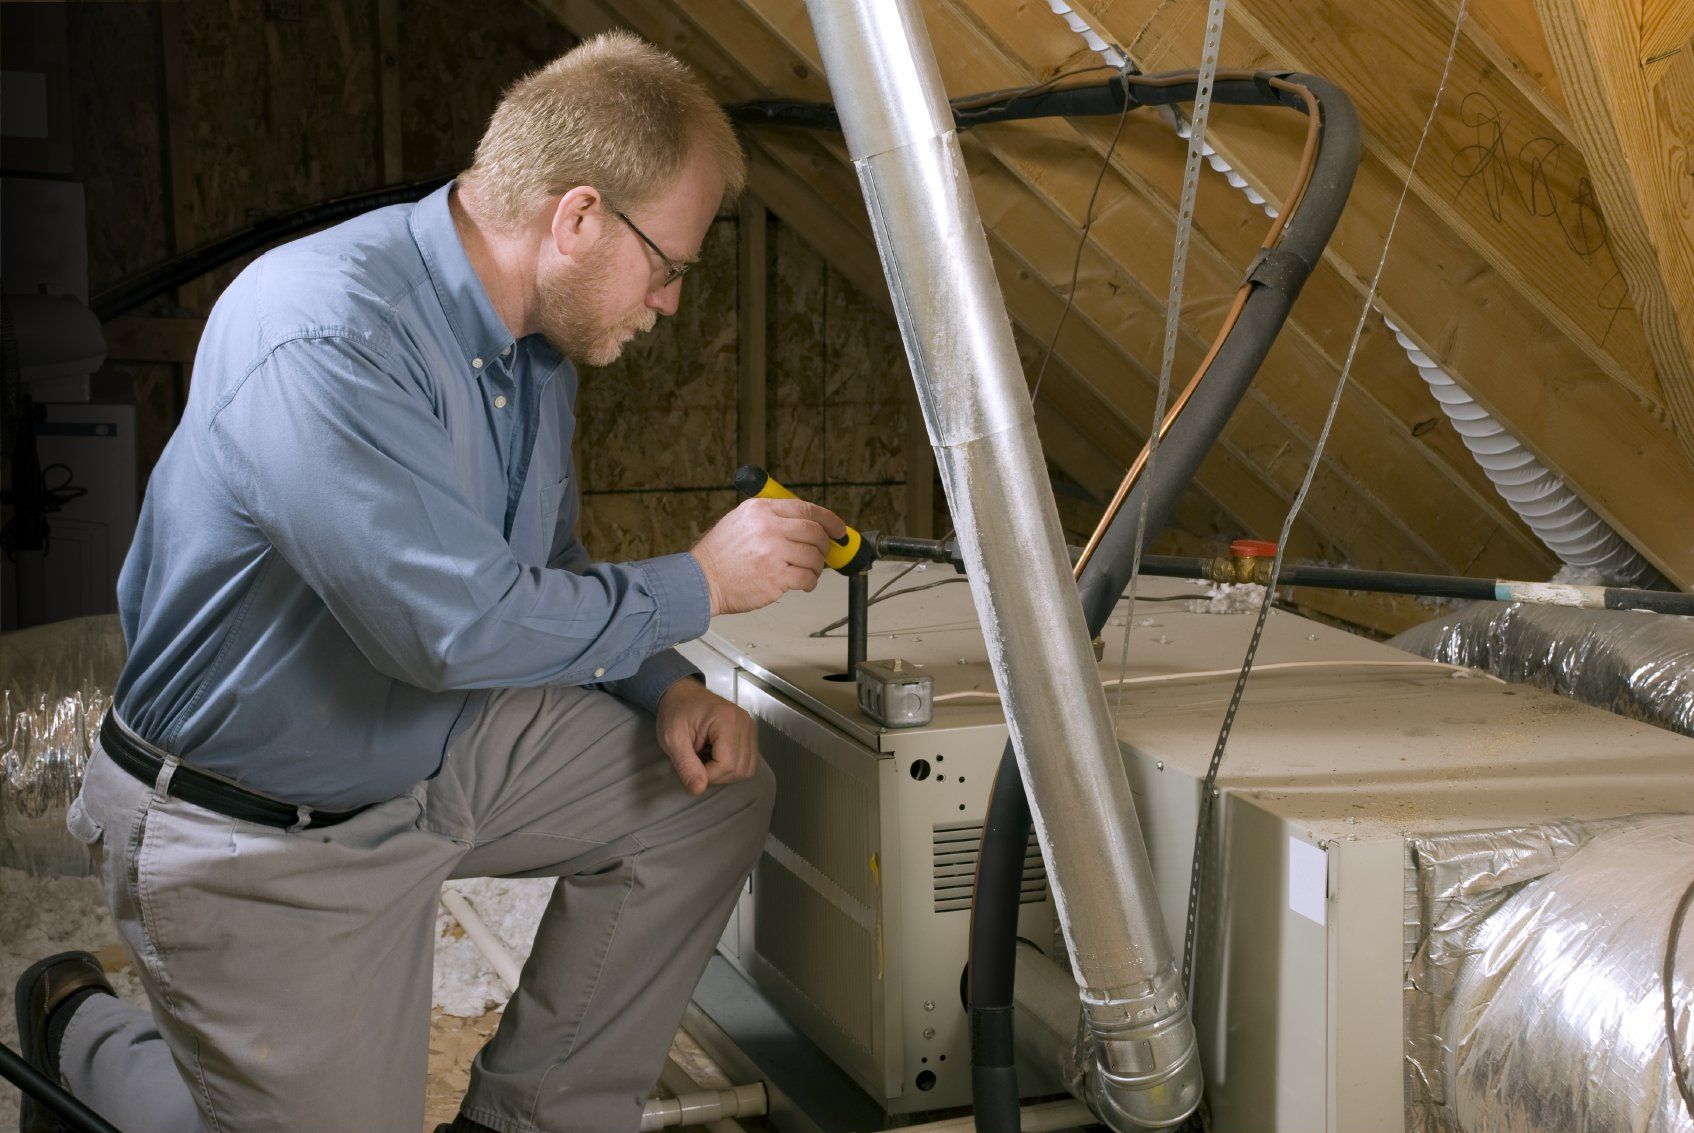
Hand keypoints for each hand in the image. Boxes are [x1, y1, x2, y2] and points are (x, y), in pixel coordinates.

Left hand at [655, 678, 759, 795]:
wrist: (682, 695)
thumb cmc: (676, 712)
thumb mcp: (672, 739)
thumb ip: (686, 766)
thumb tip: (698, 790)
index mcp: (726, 720)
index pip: (727, 764)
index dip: (708, 775)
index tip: (691, 766)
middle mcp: (744, 723)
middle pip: (740, 769)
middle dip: (717, 775)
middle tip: (698, 763)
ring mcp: (750, 728)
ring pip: (748, 769)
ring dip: (726, 773)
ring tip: (707, 759)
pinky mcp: (750, 734)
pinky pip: (748, 762)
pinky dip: (732, 767)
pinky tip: (716, 757)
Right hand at [690, 497, 847, 615]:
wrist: (701, 580)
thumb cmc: (720, 555)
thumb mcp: (740, 520)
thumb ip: (770, 517)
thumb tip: (804, 523)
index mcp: (760, 510)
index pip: (805, 509)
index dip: (829, 519)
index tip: (838, 528)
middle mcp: (768, 528)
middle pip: (814, 532)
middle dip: (825, 544)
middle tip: (824, 552)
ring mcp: (773, 553)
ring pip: (814, 557)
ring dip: (816, 566)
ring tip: (807, 571)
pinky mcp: (776, 578)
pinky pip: (807, 578)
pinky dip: (810, 582)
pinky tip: (803, 583)